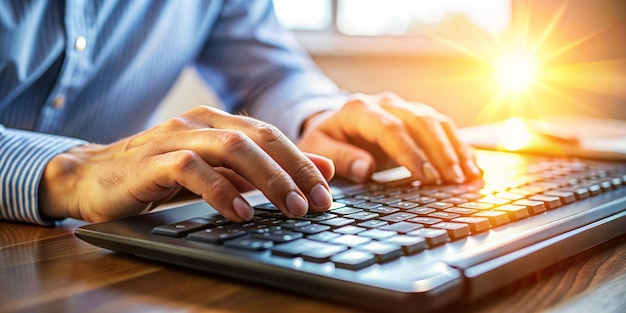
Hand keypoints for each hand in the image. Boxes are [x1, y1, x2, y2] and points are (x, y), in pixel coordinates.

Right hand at [39, 106, 333, 222]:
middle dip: (294, 170)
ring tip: (289, 208)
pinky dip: (220, 190)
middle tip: (316, 202)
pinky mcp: (151, 161)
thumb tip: (317, 171)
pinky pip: (191, 169)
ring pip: (232, 148)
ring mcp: (175, 138)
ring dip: (267, 178)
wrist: (94, 176)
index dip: (303, 163)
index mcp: (219, 122)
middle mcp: (201, 123)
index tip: (326, 194)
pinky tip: (240, 211)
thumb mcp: (217, 173)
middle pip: (260, 138)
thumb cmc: (161, 175)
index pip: (273, 136)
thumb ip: (260, 171)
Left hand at [297, 93, 481, 183]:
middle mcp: (385, 103)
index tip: (426, 176)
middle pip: (420, 122)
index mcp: (359, 110)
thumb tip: (367, 168)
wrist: (332, 122)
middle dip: (440, 152)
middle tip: (454, 180)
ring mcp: (403, 107)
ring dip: (456, 149)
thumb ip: (339, 158)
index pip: (390, 129)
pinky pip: (442, 127)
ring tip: (470, 176)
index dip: (410, 152)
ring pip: (436, 121)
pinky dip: (459, 146)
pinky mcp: (416, 116)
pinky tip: (472, 166)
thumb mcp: (318, 149)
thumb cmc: (324, 140)